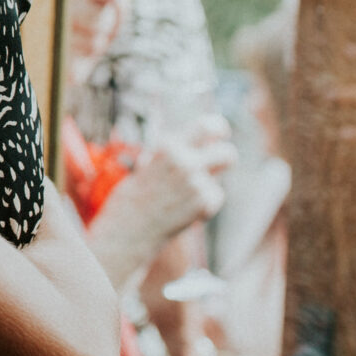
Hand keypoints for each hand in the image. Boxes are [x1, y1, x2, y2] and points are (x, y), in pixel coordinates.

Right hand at [84, 116, 234, 282]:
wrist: (127, 229)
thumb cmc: (134, 196)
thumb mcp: (150, 164)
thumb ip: (176, 154)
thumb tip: (206, 143)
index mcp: (169, 146)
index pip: (207, 126)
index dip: (218, 127)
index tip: (221, 133)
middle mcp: (185, 161)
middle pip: (227, 152)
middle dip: (226, 157)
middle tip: (221, 162)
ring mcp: (196, 183)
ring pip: (219, 180)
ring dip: (208, 185)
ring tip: (183, 196)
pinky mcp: (203, 204)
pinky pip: (214, 198)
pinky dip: (204, 205)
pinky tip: (182, 211)